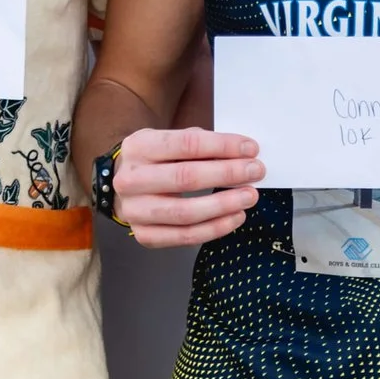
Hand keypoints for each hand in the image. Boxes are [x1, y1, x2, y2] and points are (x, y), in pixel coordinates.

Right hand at [114, 123, 262, 245]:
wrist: (124, 187)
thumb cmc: (155, 161)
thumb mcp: (169, 142)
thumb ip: (200, 144)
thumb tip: (242, 153)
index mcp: (139, 147)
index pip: (187, 144)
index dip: (222, 146)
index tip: (250, 149)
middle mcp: (131, 180)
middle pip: (186, 177)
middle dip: (227, 174)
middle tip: (255, 172)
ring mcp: (135, 211)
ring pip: (185, 212)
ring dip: (224, 205)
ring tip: (249, 197)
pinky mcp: (144, 235)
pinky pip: (185, 236)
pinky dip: (214, 229)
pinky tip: (235, 218)